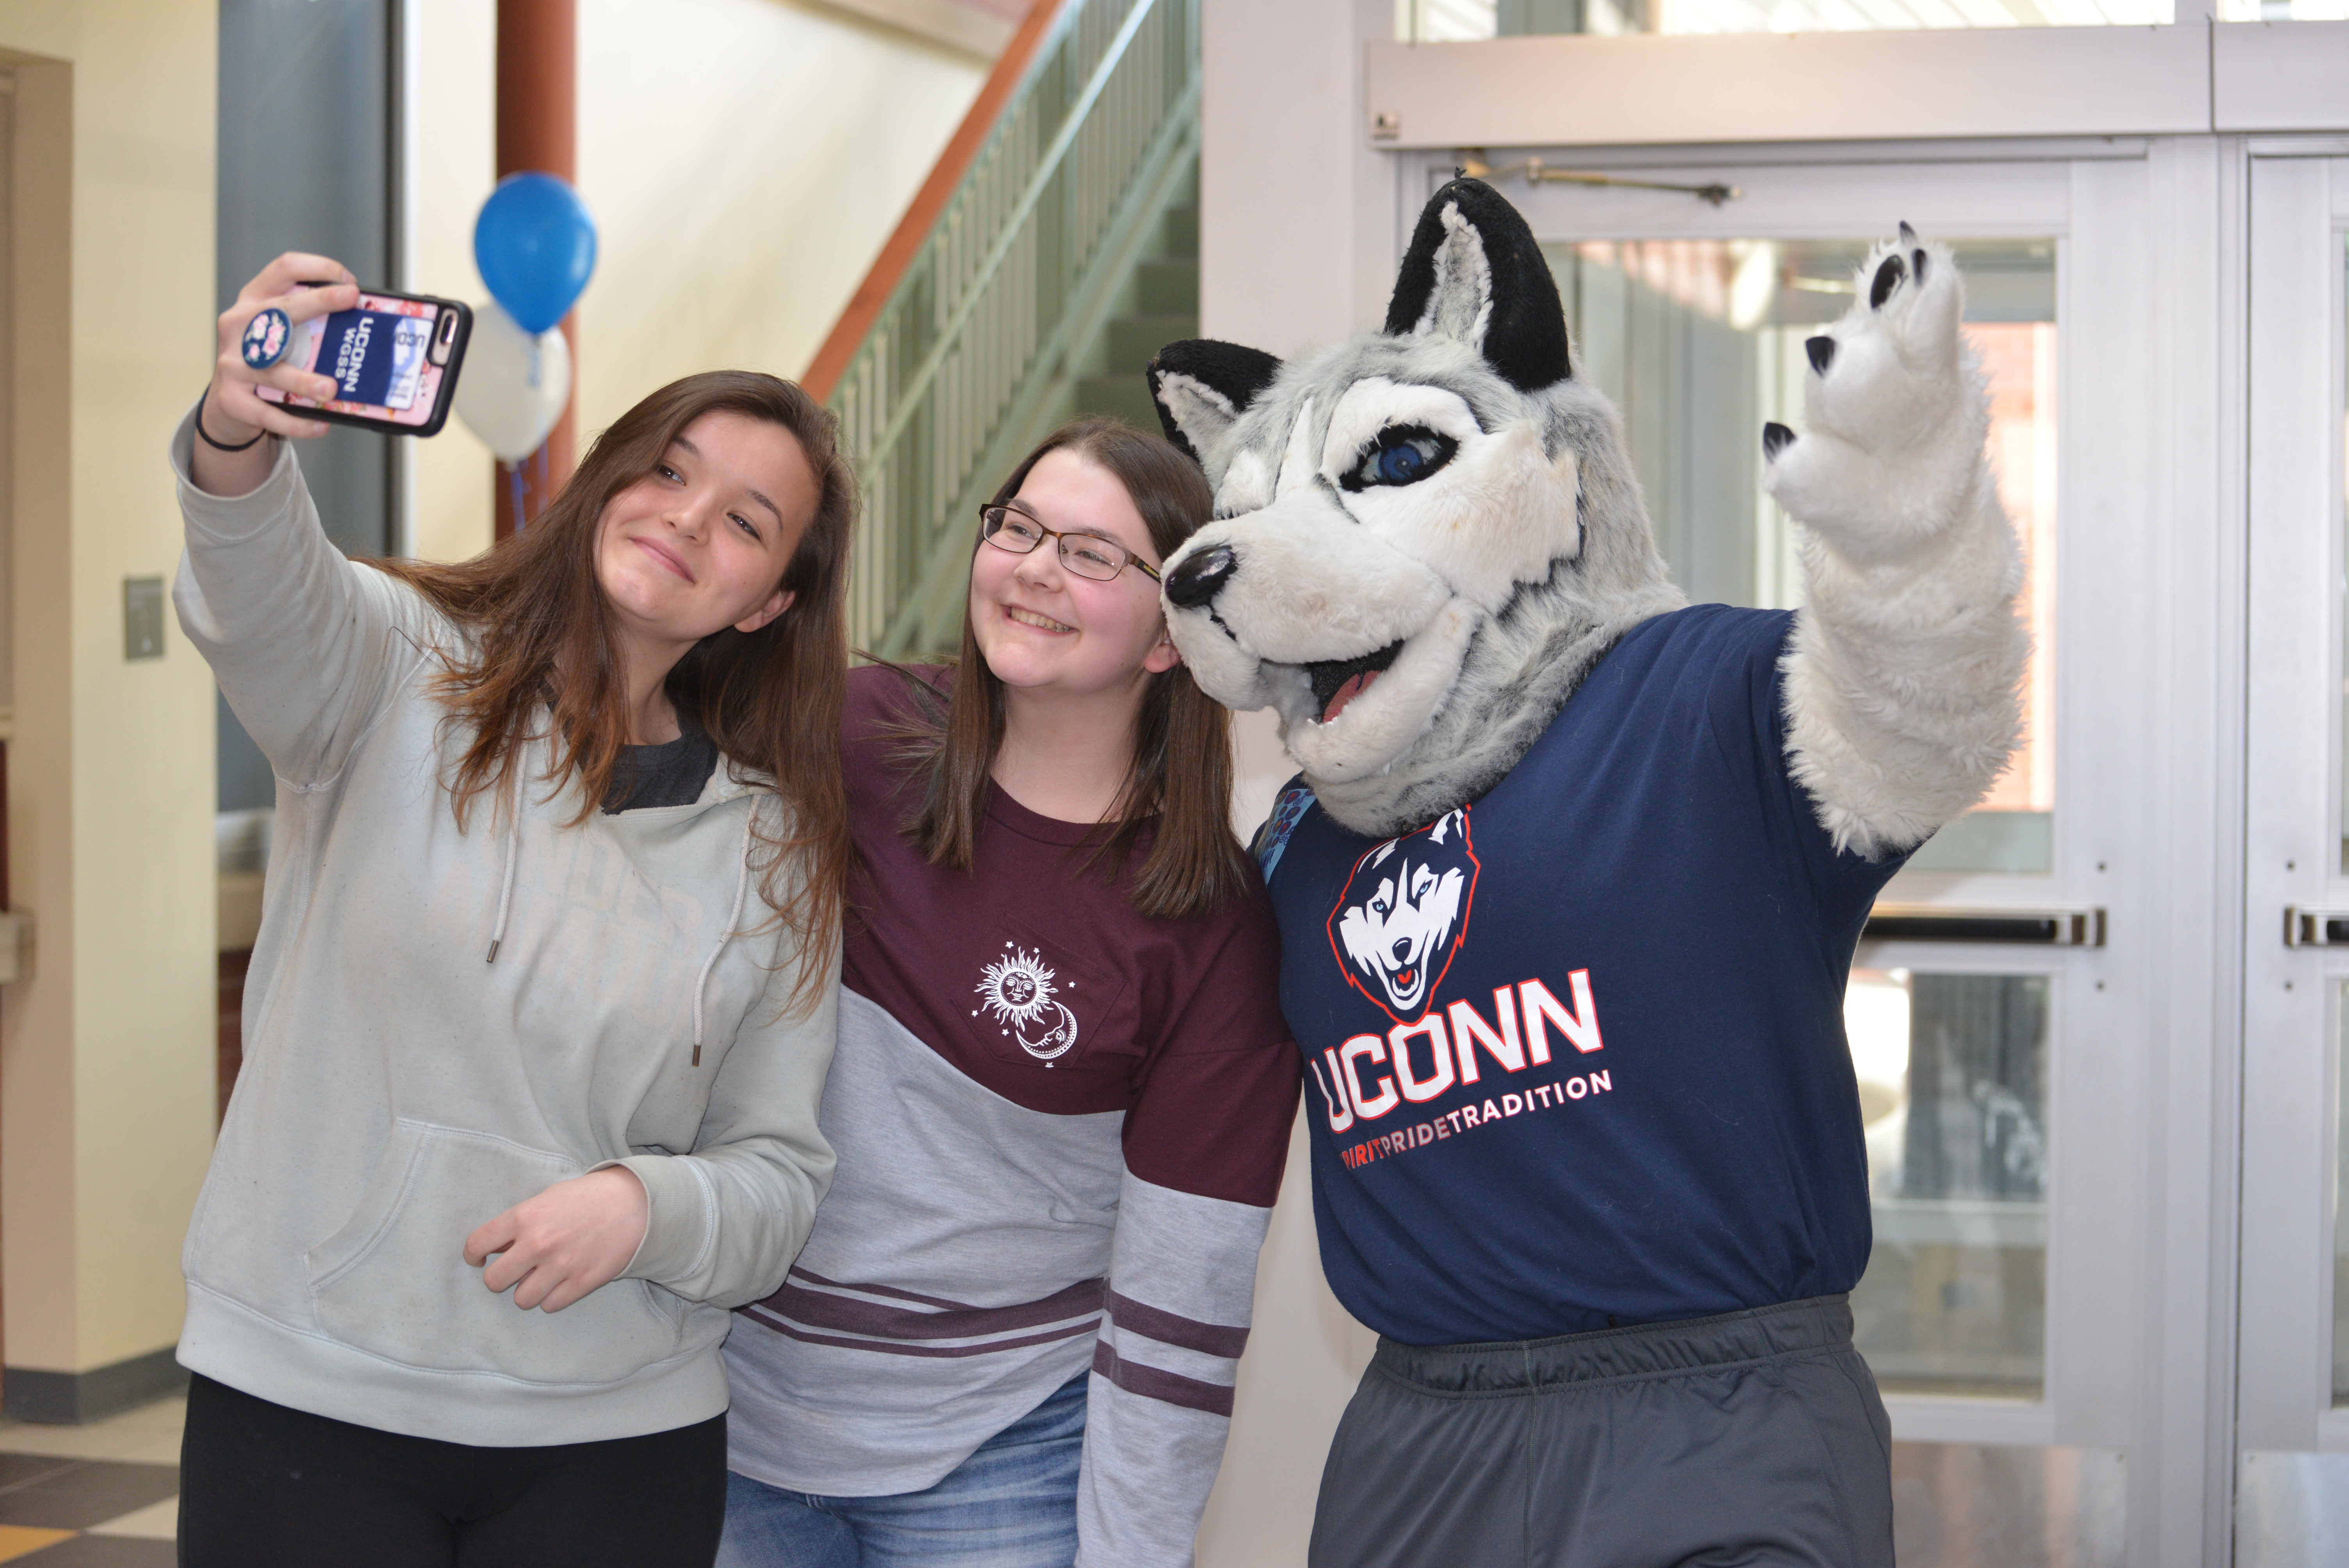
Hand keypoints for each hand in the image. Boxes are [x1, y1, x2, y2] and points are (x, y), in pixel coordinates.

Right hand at [192, 253, 360, 493]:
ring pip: (273, 370)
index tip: (348, 281)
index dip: (316, 268)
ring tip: (331, 388)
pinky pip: (268, 412)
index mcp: (253, 302)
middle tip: (349, 301)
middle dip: (317, 302)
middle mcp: (239, 327)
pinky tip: (320, 425)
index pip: (282, 270)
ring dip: (304, 379)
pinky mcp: (232, 399)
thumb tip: (366, 325)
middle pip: (279, 310)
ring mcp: (232, 363)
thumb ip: (309, 326)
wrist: (228, 405)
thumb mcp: (280, 334)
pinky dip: (296, 422)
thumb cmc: (265, 362)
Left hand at [463, 1166, 649, 1312]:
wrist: (635, 1203)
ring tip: (542, 1277)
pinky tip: (563, 1281)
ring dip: (528, 1290)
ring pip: (522, 1299)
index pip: (477, 1244)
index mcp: (524, 1216)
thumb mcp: (548, 1199)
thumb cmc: (588, 1198)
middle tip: (515, 1270)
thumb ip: (520, 1223)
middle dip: (501, 1277)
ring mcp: (561, 1265)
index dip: (474, 1255)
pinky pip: (550, 1305)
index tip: (479, 1259)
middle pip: (494, 1280)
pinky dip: (553, 1297)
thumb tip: (497, 1250)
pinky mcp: (582, 1282)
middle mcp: (538, 1243)